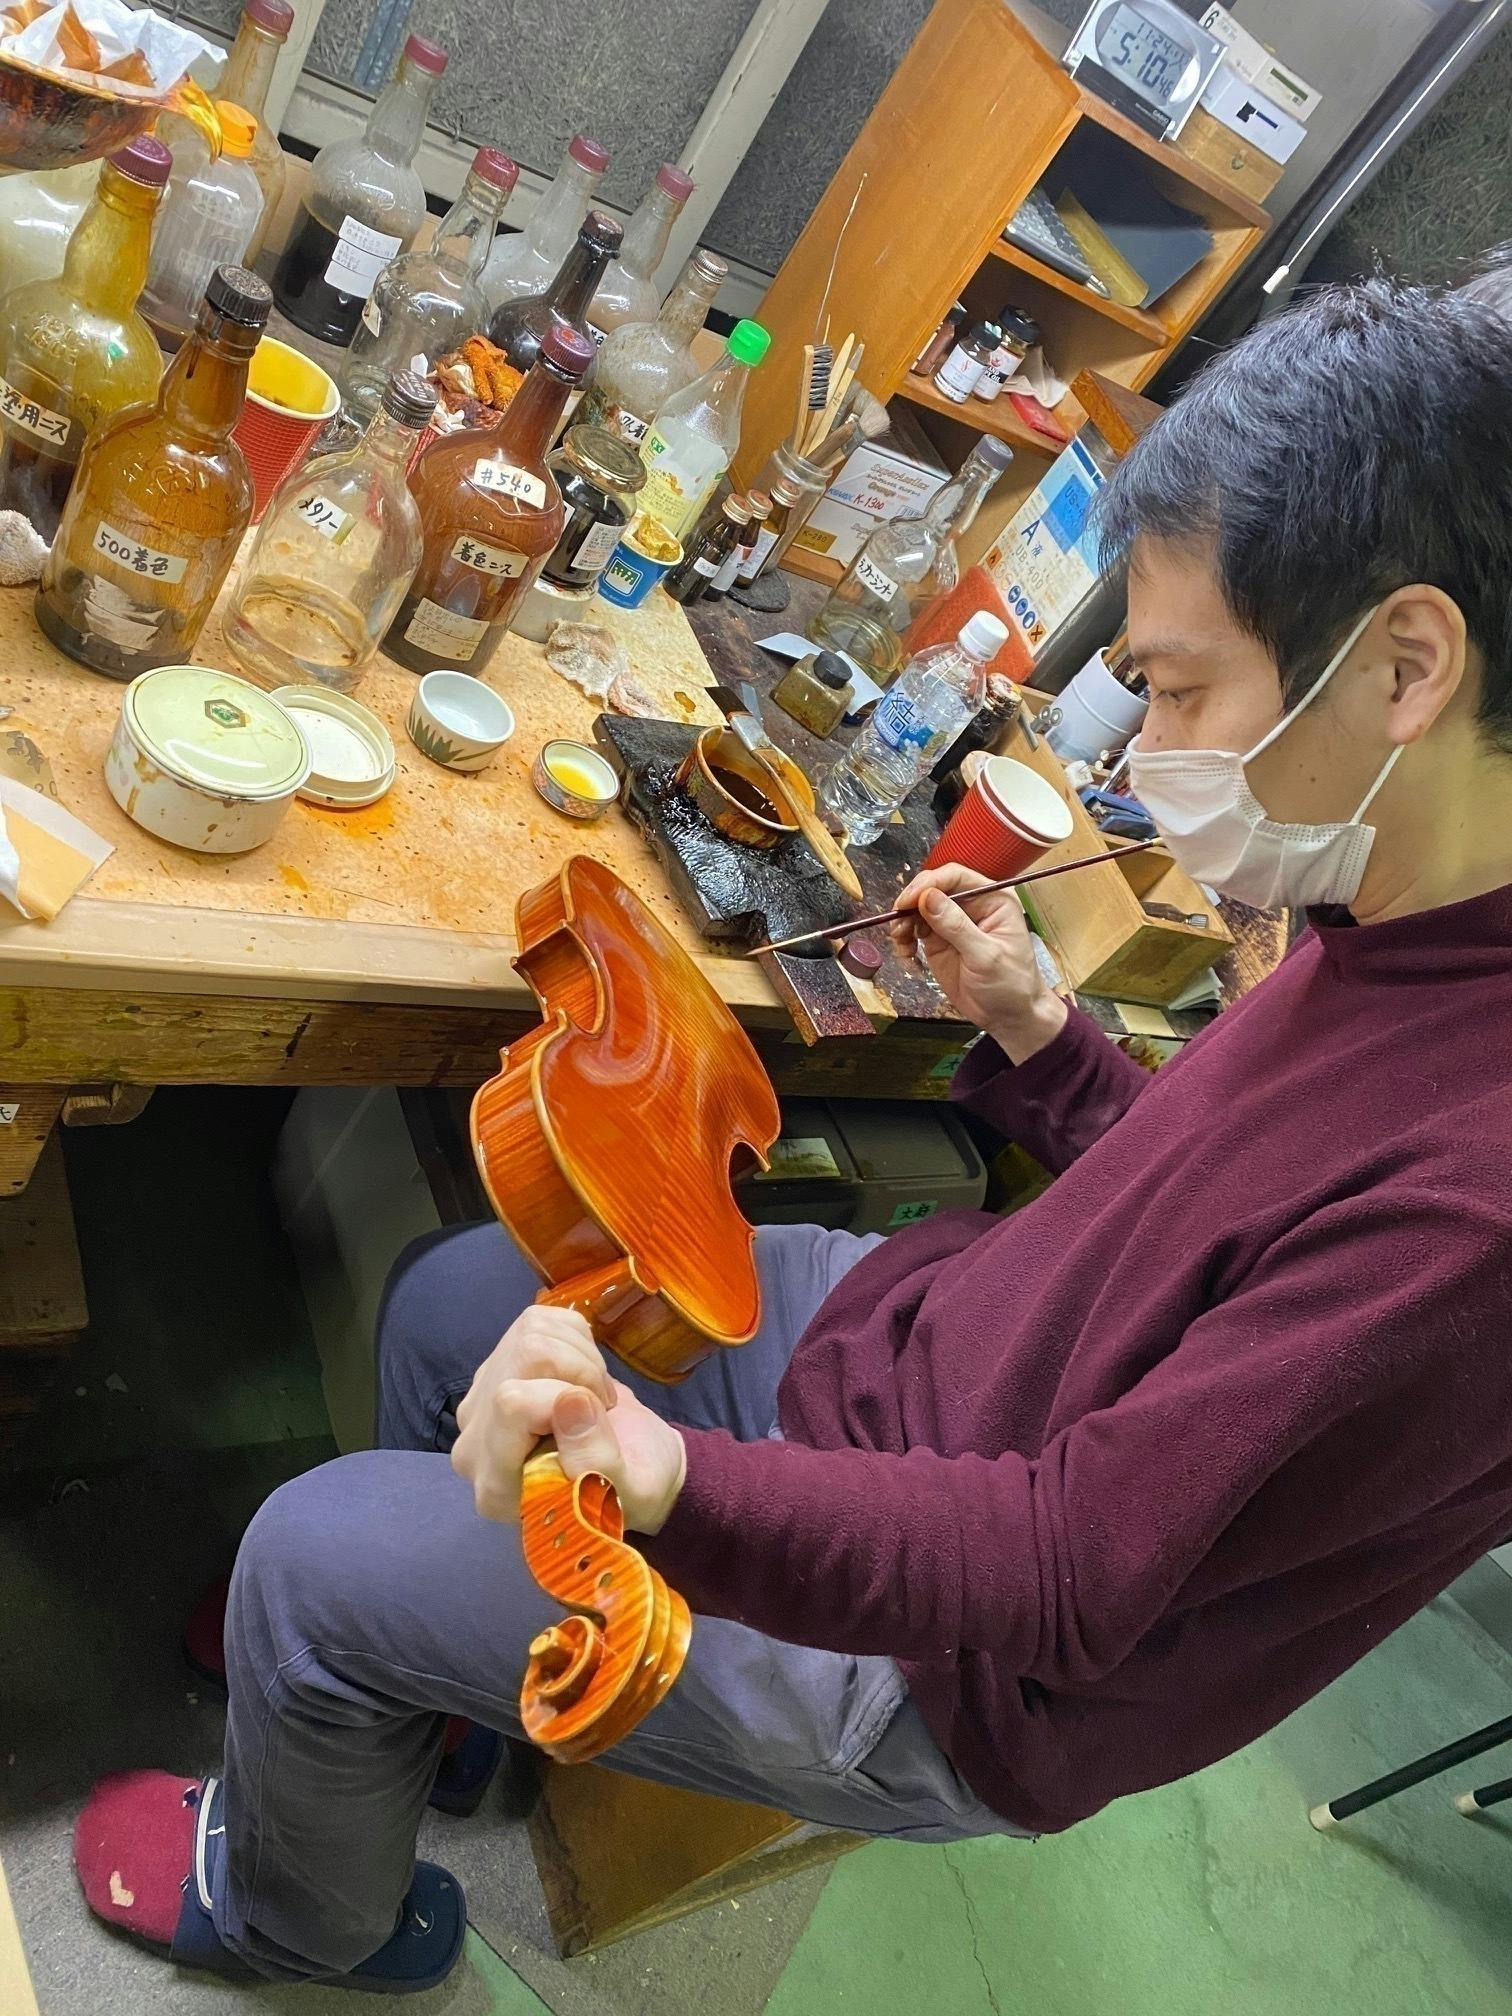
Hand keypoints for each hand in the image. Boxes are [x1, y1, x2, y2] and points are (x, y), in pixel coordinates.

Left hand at [450, 1303, 611, 1523]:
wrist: (630, 1468)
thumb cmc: (627, 1490)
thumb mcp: (627, 1493)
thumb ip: (596, 1462)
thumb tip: (569, 1399)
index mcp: (496, 1485)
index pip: (512, 1403)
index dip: (567, 1398)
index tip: (595, 1424)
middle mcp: (475, 1439)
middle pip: (526, 1355)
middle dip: (582, 1372)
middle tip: (600, 1409)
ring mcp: (483, 1395)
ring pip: (533, 1330)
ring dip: (583, 1357)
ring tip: (594, 1398)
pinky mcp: (502, 1363)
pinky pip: (540, 1319)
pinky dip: (577, 1340)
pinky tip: (583, 1378)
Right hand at [890, 862, 1066, 1062]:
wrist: (1008, 1016)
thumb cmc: (1010, 984)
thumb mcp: (986, 956)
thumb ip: (956, 927)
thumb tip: (927, 898)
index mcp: (992, 898)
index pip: (955, 876)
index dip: (929, 884)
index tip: (908, 901)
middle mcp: (971, 904)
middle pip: (932, 888)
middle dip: (911, 903)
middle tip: (898, 924)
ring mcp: (952, 921)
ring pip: (918, 908)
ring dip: (904, 922)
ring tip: (900, 942)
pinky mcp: (938, 940)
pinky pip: (913, 930)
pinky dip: (904, 939)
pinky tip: (906, 955)